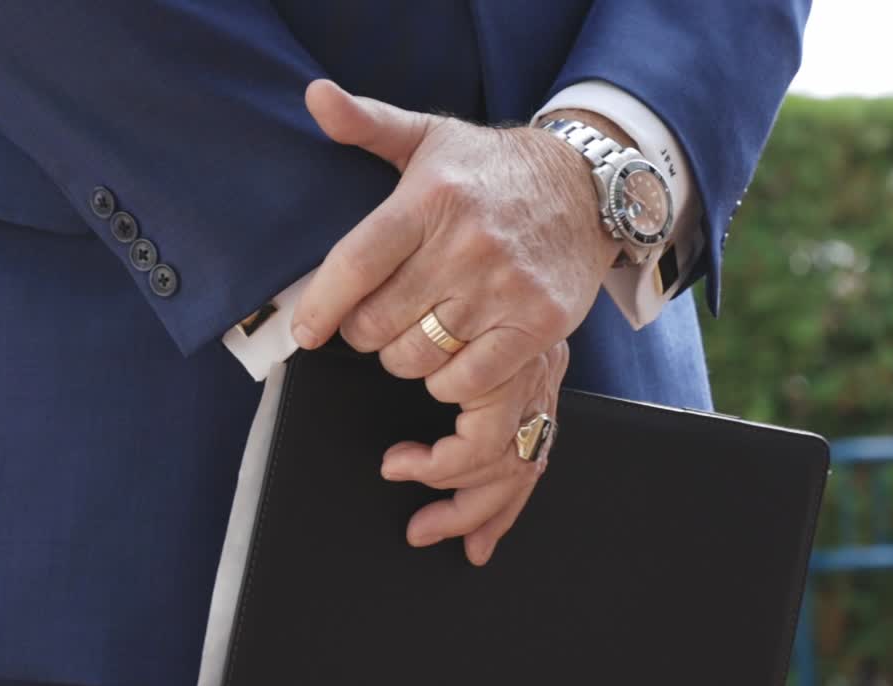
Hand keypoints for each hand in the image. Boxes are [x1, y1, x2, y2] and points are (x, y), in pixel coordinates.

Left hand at [292, 80, 622, 562]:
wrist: (587, 187)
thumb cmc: (494, 169)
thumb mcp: (431, 136)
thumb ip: (368, 123)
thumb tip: (315, 96)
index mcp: (432, 198)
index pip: (356, 264)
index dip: (321, 306)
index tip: (306, 331)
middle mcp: (468, 244)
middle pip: (380, 322)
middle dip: (364, 334)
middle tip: (372, 325)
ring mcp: (506, 288)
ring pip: (419, 357)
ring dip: (403, 359)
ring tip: (410, 339)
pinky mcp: (538, 323)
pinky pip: (470, 380)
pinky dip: (447, 382)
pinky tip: (447, 363)